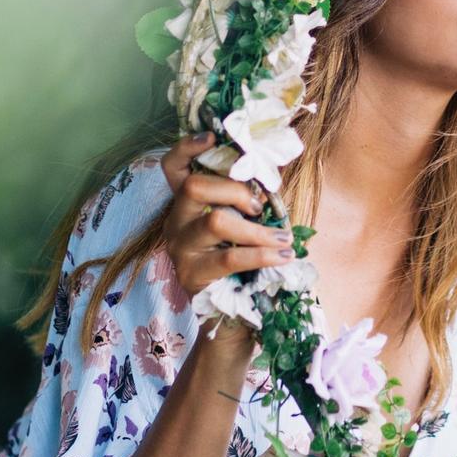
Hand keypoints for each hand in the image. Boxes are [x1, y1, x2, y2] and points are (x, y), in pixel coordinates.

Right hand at [160, 132, 294, 350]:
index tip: (211, 138)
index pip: (173, 168)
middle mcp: (175, 222)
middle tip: (260, 208)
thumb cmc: (242, 263)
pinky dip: (263, 254)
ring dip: (258, 229)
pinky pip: (230, 258)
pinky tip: (284, 256)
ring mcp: (180, 250)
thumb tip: (273, 174)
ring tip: (284, 239)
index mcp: (186, 205)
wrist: (230, 318)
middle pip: (195, 187)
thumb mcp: (243, 226)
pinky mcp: (191, 276)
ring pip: (216, 221)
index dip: (186, 149)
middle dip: (236, 190)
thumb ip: (248, 202)